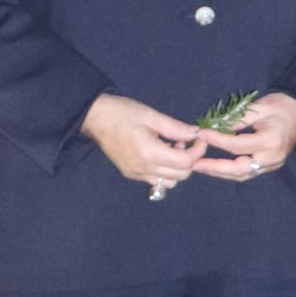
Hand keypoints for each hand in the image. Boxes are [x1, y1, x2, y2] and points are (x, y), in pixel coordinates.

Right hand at [81, 93, 204, 195]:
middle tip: (184, 140)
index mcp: (149, 153)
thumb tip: (196, 133)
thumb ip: (176, 128)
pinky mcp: (131, 174)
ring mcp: (135, 174)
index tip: (200, 137)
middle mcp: (142, 169)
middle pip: (180, 176)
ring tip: (172, 147)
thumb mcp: (152, 116)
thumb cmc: (123, 113)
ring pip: (170, 183)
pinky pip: (156, 180)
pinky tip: (161, 152)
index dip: (198, 150)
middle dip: (190, 160)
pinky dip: (165, 171)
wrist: (95, 118)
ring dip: (178, 168)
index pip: (184, 163)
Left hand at [194, 91, 295, 183]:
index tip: (201, 134)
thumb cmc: (283, 105)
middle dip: (215, 168)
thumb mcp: (260, 106)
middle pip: (239, 169)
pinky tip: (218, 167)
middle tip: (195, 164)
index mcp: (270, 140)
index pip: (237, 145)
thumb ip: (238, 119)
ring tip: (202, 167)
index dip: (217, 141)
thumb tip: (215, 128)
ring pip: (243, 175)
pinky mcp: (271, 166)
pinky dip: (232, 171)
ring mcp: (273, 164)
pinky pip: (248, 173)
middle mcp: (272, 157)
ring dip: (221, 173)